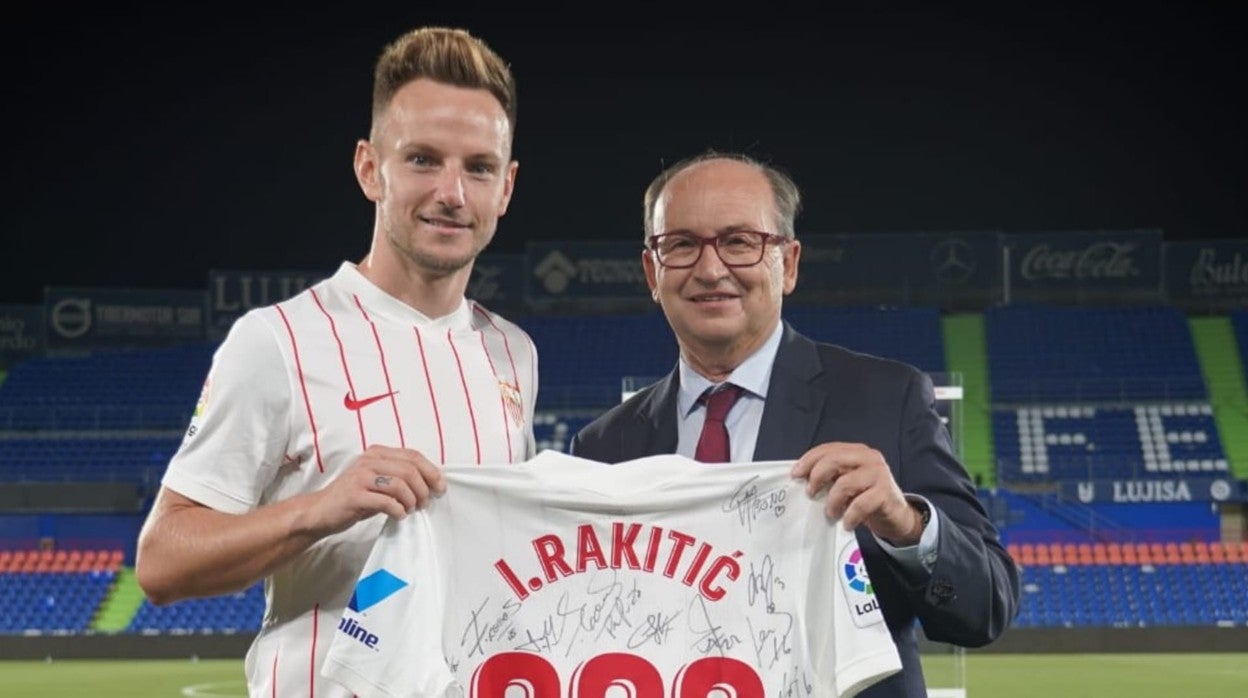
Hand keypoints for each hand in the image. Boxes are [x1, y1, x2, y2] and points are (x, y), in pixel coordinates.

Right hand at [302, 445, 446, 535]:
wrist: (320, 511)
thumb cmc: (354, 498)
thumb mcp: (377, 481)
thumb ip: (398, 477)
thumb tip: (430, 484)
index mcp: (377, 453)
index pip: (413, 456)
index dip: (431, 471)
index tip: (440, 487)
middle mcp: (369, 460)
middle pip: (409, 470)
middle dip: (423, 489)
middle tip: (424, 504)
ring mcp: (361, 476)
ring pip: (400, 484)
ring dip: (411, 501)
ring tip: (409, 510)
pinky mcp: (355, 495)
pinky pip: (386, 501)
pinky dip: (398, 510)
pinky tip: (398, 515)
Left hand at [791, 442, 923, 544]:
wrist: (896, 516)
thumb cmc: (866, 498)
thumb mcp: (847, 483)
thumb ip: (830, 476)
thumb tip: (801, 478)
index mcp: (857, 452)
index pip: (828, 449)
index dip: (809, 460)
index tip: (796, 474)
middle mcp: (869, 458)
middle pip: (834, 460)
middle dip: (817, 476)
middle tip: (811, 493)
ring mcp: (879, 474)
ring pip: (845, 483)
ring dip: (832, 501)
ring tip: (830, 513)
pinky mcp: (885, 493)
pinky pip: (860, 504)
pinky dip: (849, 516)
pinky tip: (847, 524)